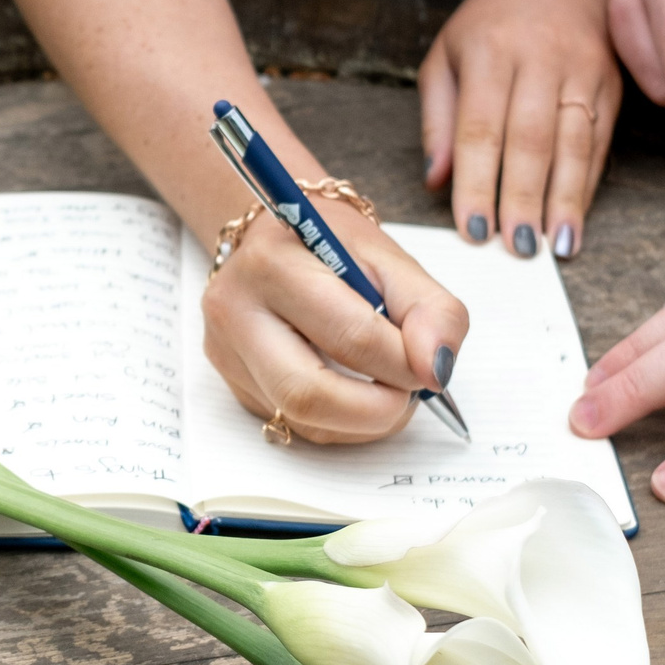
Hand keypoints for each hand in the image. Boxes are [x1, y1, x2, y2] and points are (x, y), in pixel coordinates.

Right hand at [202, 203, 469, 443]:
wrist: (275, 239)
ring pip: (301, 420)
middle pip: (308, 394)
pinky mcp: (233, 383)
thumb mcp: (390, 257)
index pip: (350, 336)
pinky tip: (356, 392)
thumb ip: (429, 308)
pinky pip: (294, 424)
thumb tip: (437, 368)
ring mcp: (227, 353)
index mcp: (275, 264)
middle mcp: (236, 311)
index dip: (405, 363)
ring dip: (364, 421)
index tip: (433, 366)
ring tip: (389, 389)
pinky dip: (341, 421)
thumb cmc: (330, 244)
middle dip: (379, 410)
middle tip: (411, 394)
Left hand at [418, 0, 626, 259]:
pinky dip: (588, 186)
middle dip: (523, 199)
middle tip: (515, 250)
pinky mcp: (611, 85)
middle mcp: (538, 58)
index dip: (478, 182)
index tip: (473, 230)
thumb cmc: (491, 23)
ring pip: (573, 143)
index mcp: (488, 51)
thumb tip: (436, 180)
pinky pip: (599, 142)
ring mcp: (581, 71)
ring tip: (553, 248)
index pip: (481, 127)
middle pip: (531, 140)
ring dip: (563, 200)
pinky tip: (575, 221)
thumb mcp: (446, 55)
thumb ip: (438, 119)